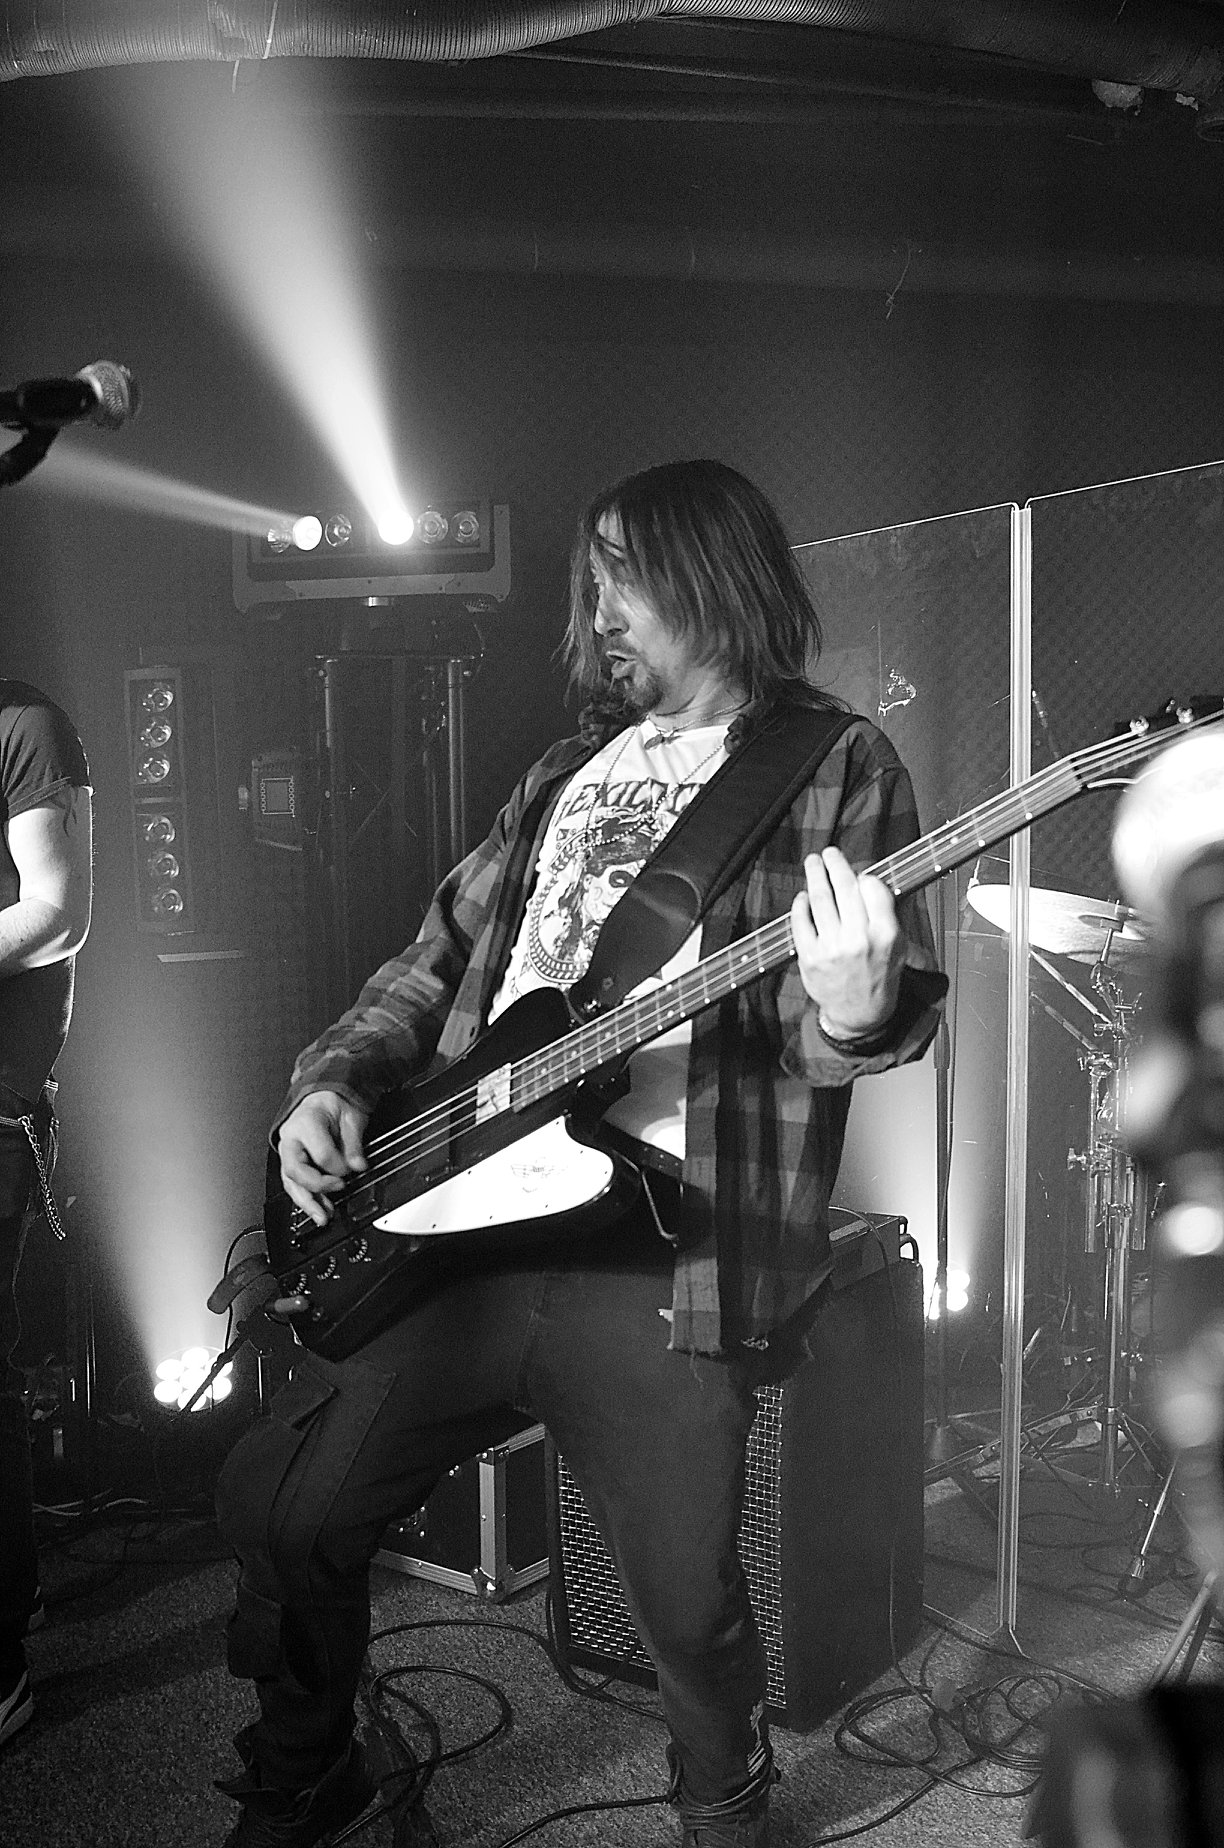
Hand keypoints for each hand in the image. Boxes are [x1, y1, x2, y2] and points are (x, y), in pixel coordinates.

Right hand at [277, 1090, 369, 1226]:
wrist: (322, 1096)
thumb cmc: (334, 1103)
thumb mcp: (351, 1116)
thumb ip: (354, 1143)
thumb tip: (358, 1166)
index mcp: (306, 1123)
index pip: (321, 1154)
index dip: (339, 1167)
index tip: (352, 1169)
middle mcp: (291, 1138)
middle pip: (296, 1171)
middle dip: (317, 1188)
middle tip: (336, 1194)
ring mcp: (287, 1150)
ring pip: (290, 1182)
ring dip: (307, 1202)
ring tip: (322, 1217)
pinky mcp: (289, 1160)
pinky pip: (293, 1183)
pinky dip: (305, 1198)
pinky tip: (316, 1209)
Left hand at [790, 847, 905, 1036]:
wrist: (860, 1015)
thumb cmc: (879, 978)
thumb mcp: (898, 948)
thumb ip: (887, 915)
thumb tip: (870, 882)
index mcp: (886, 934)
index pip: (873, 888)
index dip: (864, 876)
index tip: (859, 873)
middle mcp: (859, 939)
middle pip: (844, 887)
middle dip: (835, 864)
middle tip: (830, 853)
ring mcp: (831, 947)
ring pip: (821, 899)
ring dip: (815, 874)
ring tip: (814, 863)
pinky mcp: (809, 956)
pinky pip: (801, 920)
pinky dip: (801, 904)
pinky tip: (804, 896)